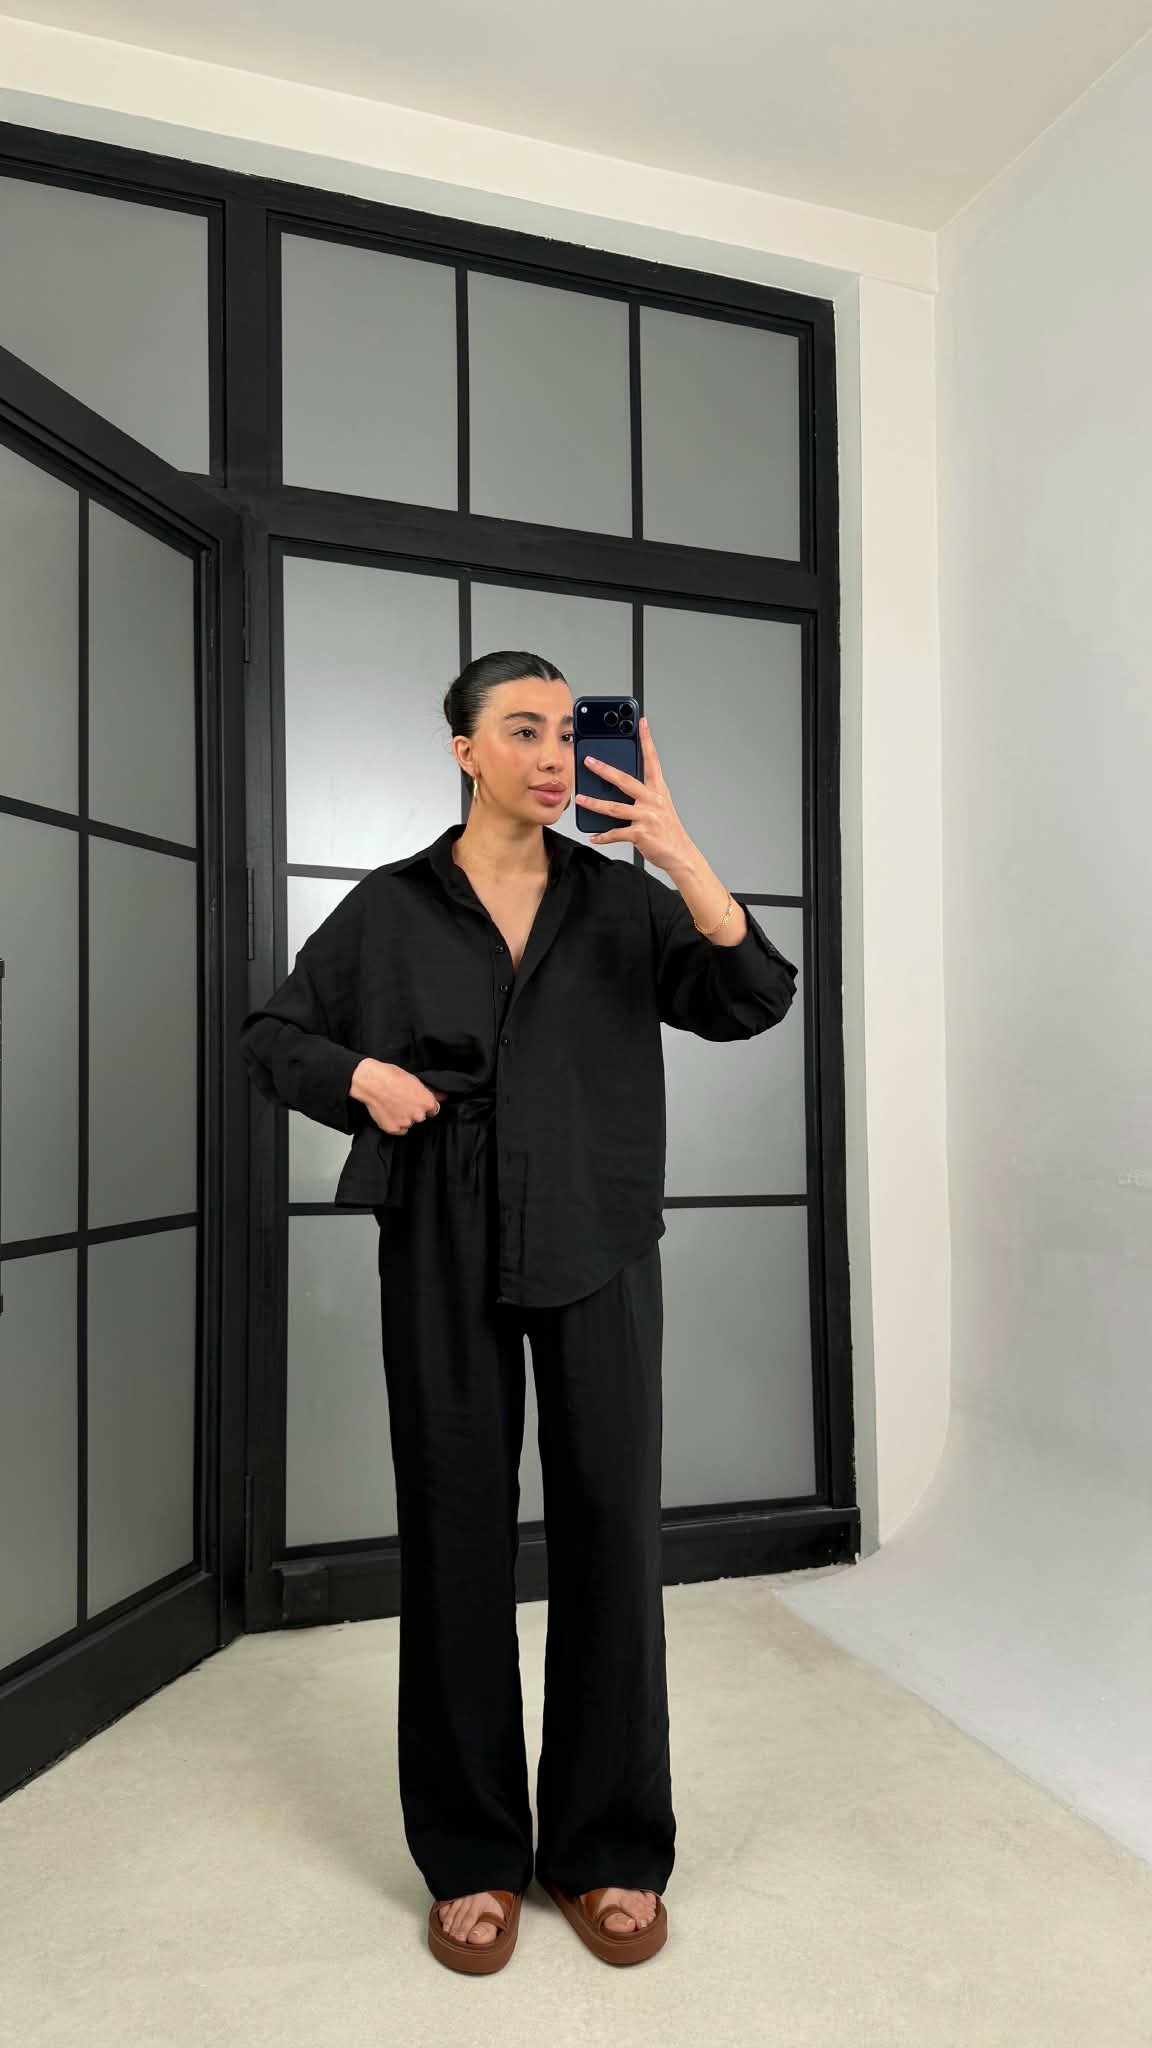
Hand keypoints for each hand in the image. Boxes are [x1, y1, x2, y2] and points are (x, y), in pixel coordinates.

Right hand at [350, 1059, 445, 1134]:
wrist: (371, 1082)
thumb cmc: (392, 1076)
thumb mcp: (415, 1080)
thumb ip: (431, 1092)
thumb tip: (443, 1096)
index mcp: (427, 1102)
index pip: (433, 1109)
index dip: (424, 1105)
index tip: (417, 1101)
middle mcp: (419, 1115)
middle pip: (421, 1117)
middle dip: (414, 1111)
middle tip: (402, 1101)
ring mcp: (406, 1123)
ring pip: (409, 1123)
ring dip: (404, 1118)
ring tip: (393, 1105)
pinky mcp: (393, 1129)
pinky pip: (399, 1130)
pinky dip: (395, 1124)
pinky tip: (389, 1113)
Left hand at [575, 716, 698, 871]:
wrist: (680, 854)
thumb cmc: (667, 829)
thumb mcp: (659, 805)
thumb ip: (643, 793)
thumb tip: (619, 784)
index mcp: (658, 789)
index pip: (652, 760)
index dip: (646, 740)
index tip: (641, 723)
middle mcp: (653, 800)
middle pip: (624, 780)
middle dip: (604, 769)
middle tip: (588, 762)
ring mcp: (647, 817)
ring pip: (614, 807)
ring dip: (594, 804)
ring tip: (580, 799)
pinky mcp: (640, 834)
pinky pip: (616, 833)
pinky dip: (603, 836)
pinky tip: (593, 835)